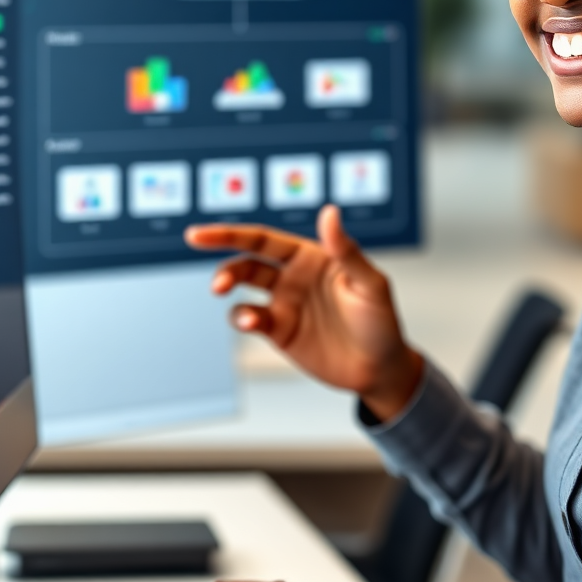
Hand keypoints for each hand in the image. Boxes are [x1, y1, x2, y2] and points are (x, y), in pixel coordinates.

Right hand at [185, 204, 422, 419]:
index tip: (200, 235)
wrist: (380, 369)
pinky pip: (251, 319)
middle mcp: (293, 276)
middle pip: (247, 261)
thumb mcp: (368, 283)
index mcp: (311, 255)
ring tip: (225, 295)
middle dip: (225, 264)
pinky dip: (243, 318)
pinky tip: (251, 322)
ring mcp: (284, 303)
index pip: (265, 239)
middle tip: (217, 281)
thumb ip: (345, 250)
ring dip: (229, 286)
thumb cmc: (381, 321)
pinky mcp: (279, 331)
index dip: (231, 234)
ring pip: (243, 287)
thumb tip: (329, 212)